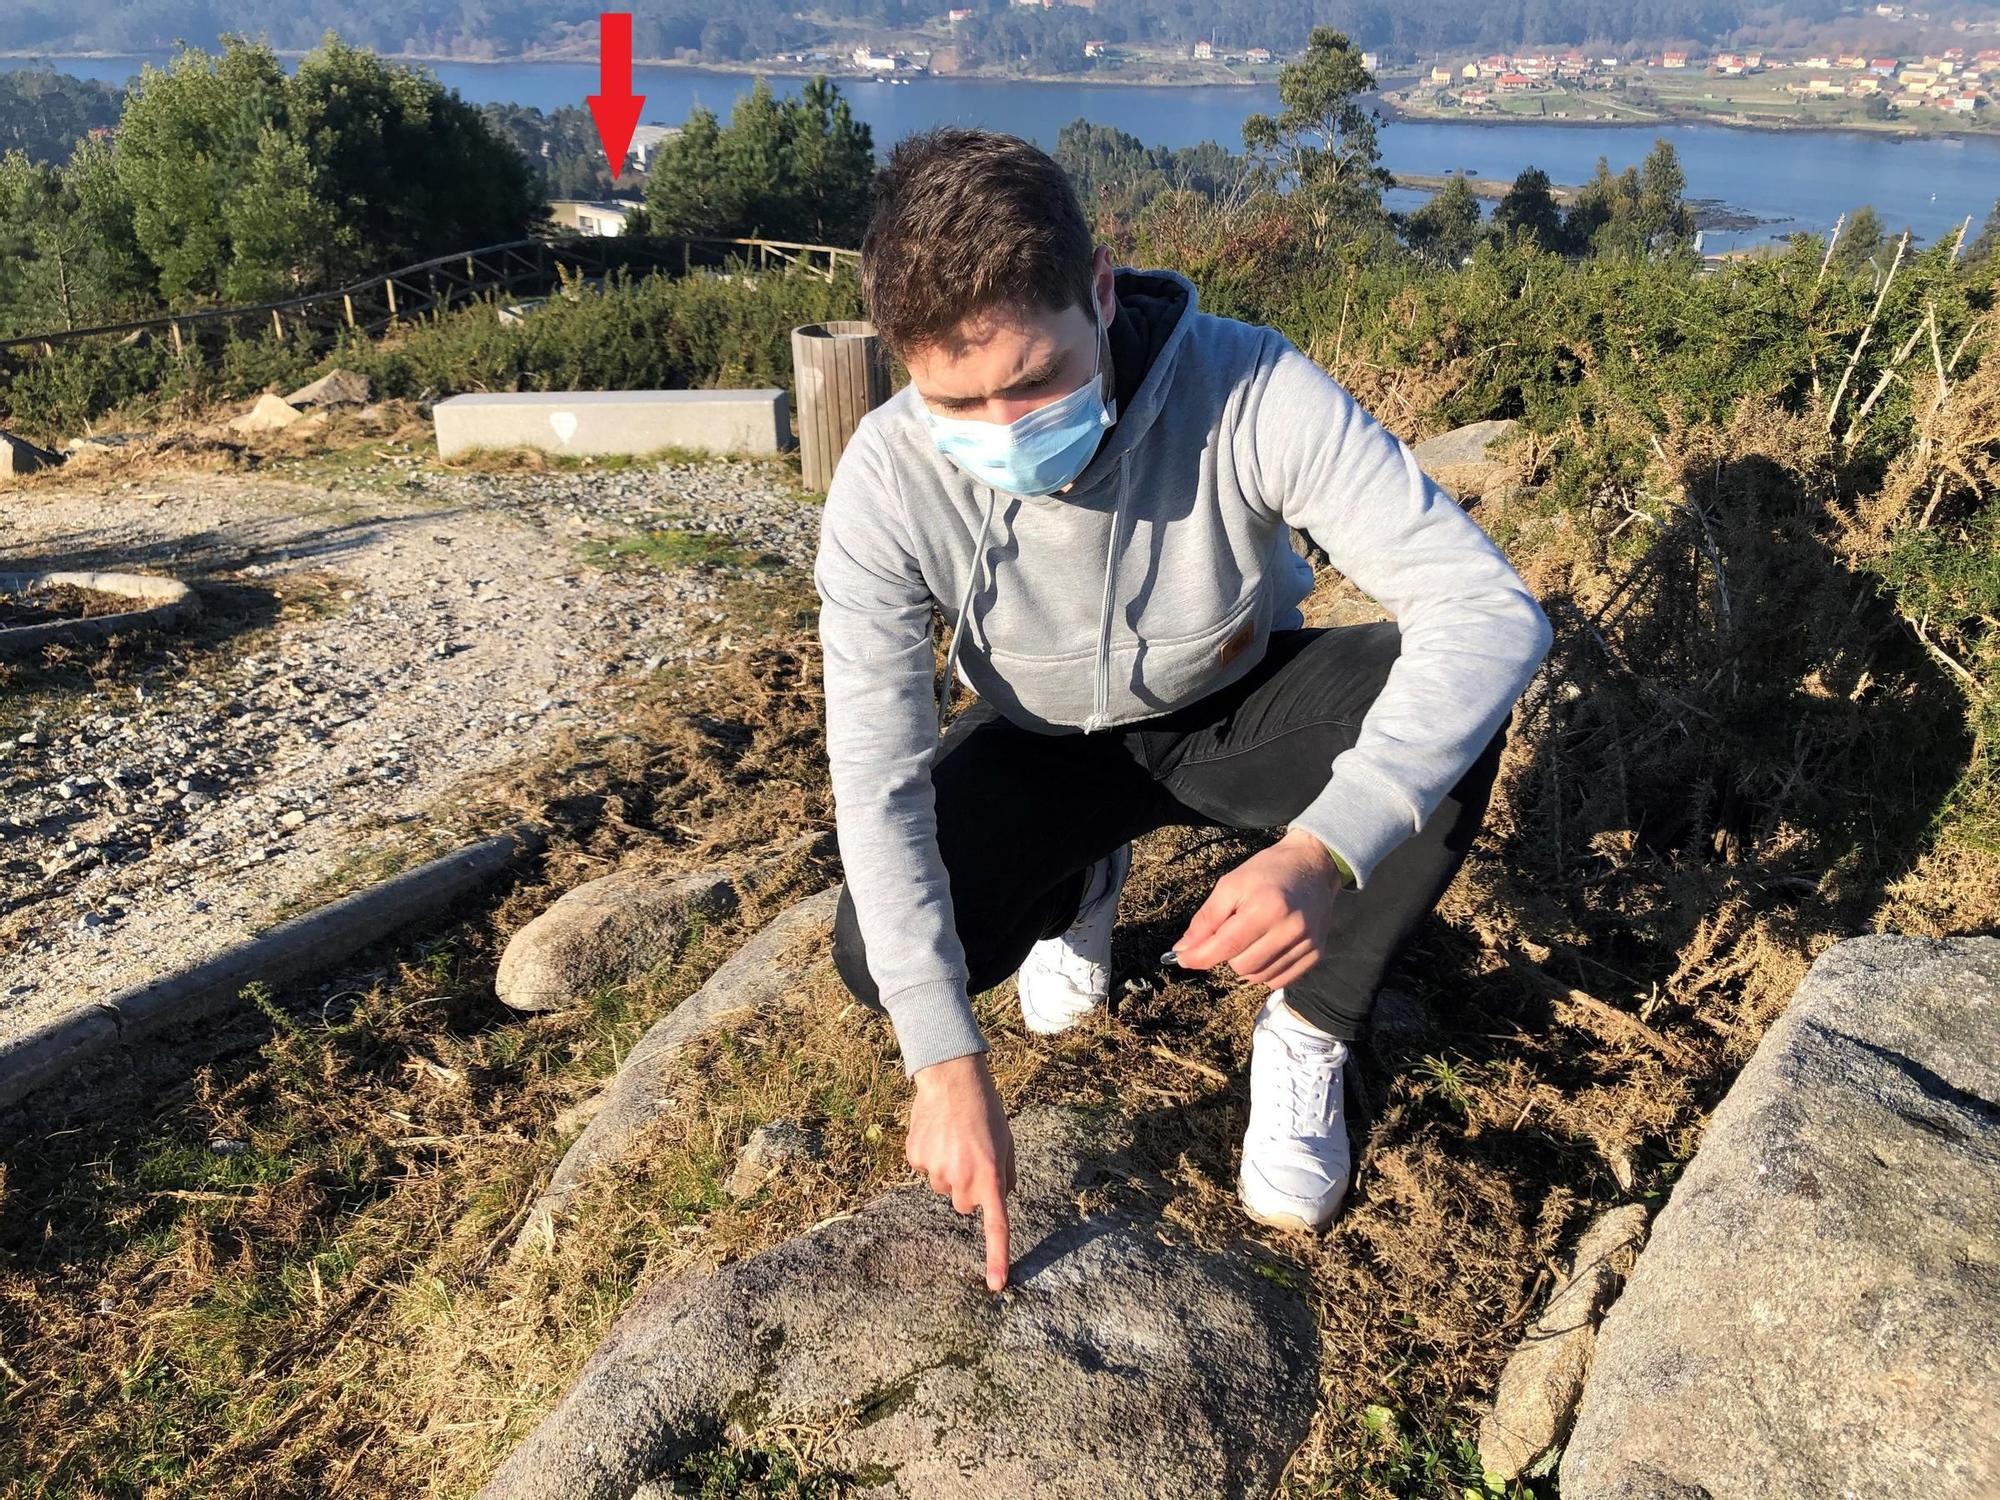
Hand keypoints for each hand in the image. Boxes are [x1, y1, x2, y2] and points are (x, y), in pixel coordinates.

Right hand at [907, 1051, 1016, 1290]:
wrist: (953, 1077)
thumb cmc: (986, 1110)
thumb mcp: (1007, 1142)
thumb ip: (1006, 1175)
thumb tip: (1000, 1198)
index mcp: (991, 1176)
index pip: (996, 1226)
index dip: (997, 1257)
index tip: (996, 1285)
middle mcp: (963, 1179)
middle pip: (963, 1204)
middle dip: (968, 1187)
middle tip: (971, 1155)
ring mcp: (936, 1171)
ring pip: (942, 1186)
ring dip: (948, 1169)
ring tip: (954, 1138)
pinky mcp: (915, 1159)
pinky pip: (923, 1169)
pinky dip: (929, 1155)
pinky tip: (936, 1133)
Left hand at [1171, 828, 1343, 989]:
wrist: (1314, 865)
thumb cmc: (1268, 872)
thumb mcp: (1231, 884)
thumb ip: (1207, 919)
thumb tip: (1184, 949)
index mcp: (1267, 907)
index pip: (1227, 945)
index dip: (1200, 956)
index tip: (1183, 958)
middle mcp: (1290, 929)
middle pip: (1242, 966)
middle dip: (1226, 955)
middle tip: (1230, 934)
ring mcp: (1307, 943)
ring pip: (1260, 977)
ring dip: (1246, 965)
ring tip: (1250, 939)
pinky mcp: (1317, 954)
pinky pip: (1280, 981)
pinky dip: (1265, 972)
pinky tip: (1265, 950)